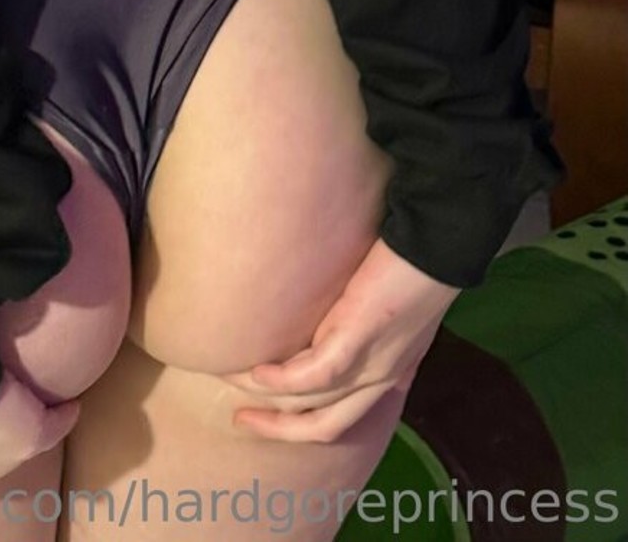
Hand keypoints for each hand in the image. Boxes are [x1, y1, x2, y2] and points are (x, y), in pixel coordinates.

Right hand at [218, 237, 460, 443]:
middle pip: (325, 426)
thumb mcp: (394, 306)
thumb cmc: (417, 264)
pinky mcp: (357, 340)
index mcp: (391, 371)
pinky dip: (281, 380)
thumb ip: (368, 321)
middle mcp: (382, 378)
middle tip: (242, 419)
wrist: (440, 245)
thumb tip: (331, 317)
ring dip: (270, 402)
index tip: (270, 410)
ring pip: (314, 408)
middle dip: (279, 429)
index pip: (346, 414)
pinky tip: (258, 372)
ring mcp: (371, 365)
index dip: (304, 420)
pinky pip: (312, 375)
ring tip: (234, 383)